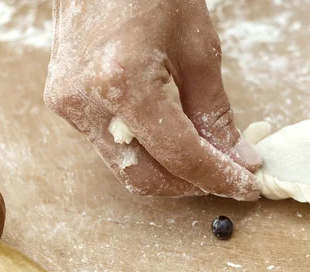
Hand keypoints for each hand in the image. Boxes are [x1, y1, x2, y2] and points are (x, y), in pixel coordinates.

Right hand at [43, 0, 260, 199]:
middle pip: (145, 176)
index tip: (246, 185)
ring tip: (205, 159)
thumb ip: (215, 111)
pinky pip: (110, 145)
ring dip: (169, 172)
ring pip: (126, 167)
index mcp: (121, 81)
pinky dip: (146, 151)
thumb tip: (236, 157)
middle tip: (228, 177)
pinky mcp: (63, 102)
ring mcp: (67, 104)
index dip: (218, 176)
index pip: (179, 155)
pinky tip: (171, 139)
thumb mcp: (197, 47)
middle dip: (191, 184)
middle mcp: (85, 101)